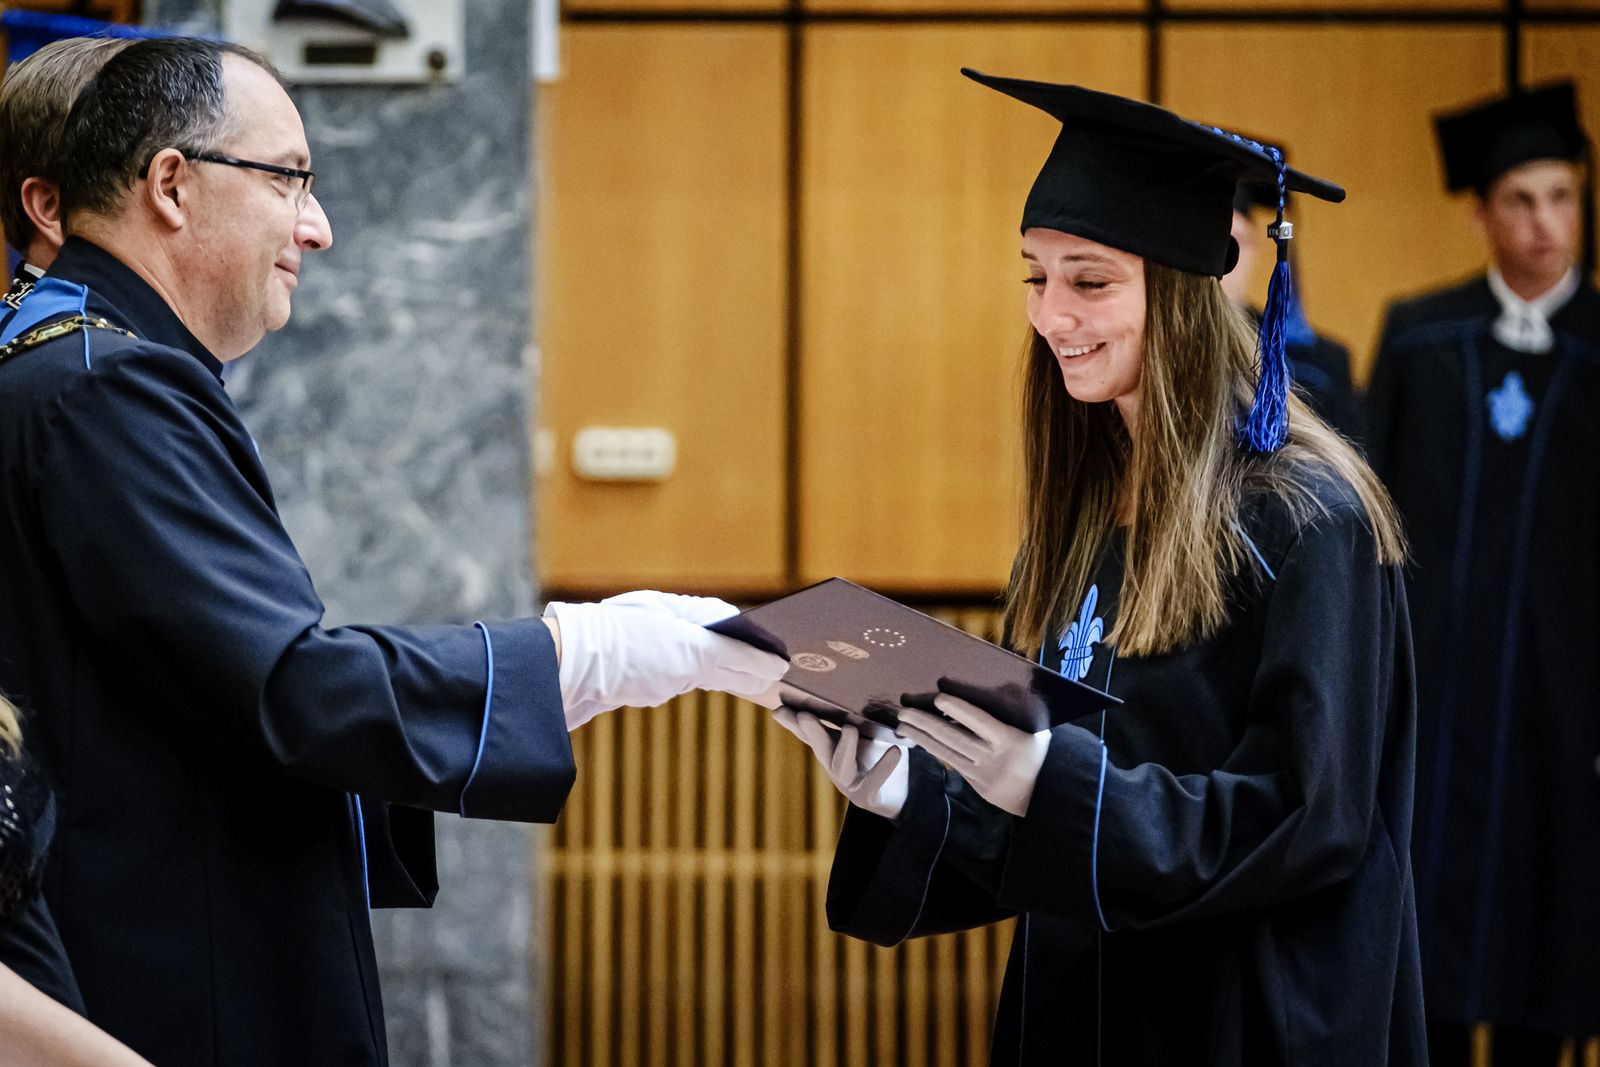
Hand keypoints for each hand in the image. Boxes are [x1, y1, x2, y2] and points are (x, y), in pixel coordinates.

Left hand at [543, 591, 787, 730]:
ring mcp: (646, 650)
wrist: (557, 674)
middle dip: (745, 660)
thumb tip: (774, 668)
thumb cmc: (622, 652)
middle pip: (715, 641)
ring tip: (753, 689)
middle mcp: (664, 625)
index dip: (759, 642)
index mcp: (681, 610)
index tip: (786, 662)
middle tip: (779, 681)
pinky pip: (671, 677)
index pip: (732, 621)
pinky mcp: (628, 675)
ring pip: (694, 661)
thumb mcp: (689, 654)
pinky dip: (691, 684)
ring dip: (722, 675)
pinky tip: (696, 687)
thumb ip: (733, 659)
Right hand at [772, 707, 907, 819]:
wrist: (894, 799)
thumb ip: (842, 720)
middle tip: (804, 715)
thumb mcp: (858, 738)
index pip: (807, 734)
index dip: (793, 723)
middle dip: (812, 731)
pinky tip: (895, 751)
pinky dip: (883, 766)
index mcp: (830, 750)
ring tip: (850, 728)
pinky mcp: (867, 796)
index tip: (779, 710)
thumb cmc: (872, 761)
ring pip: (841, 765)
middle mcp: (834, 767)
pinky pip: (873, 781)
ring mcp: (848, 783)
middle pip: (819, 747)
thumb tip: (834, 692)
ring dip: (845, 747)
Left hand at [895, 692, 1050, 816]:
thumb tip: (1000, 686)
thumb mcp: (1040, 732)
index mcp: (1009, 741)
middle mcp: (991, 758)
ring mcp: (981, 774)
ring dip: (922, 737)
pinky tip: (919, 740)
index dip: (958, 709)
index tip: (939, 697)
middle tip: (904, 711)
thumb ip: (1018, 713)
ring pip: (946, 751)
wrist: (1046, 797)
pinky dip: (934, 750)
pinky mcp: (975, 784)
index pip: (979, 721)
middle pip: (953, 737)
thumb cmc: (1042, 755)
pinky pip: (951, 763)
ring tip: (902, 725)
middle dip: (925, 723)